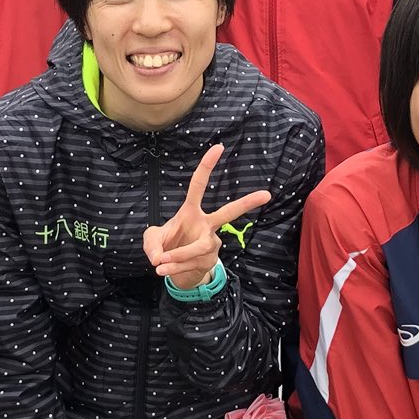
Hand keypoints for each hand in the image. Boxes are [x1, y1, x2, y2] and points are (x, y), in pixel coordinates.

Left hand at [143, 143, 271, 291]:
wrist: (174, 269)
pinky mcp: (211, 260)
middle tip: (267, 194)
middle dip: (247, 203)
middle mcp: (206, 225)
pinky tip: (164, 271)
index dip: (207, 166)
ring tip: (160, 264)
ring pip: (199, 247)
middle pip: (228, 213)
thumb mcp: (151, 241)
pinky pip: (192, 263)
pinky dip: (175, 268)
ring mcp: (211, 242)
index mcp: (191, 211)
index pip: (199, 185)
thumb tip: (160, 257)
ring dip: (178, 256)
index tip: (219, 147)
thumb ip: (151, 244)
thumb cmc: (165, 246)